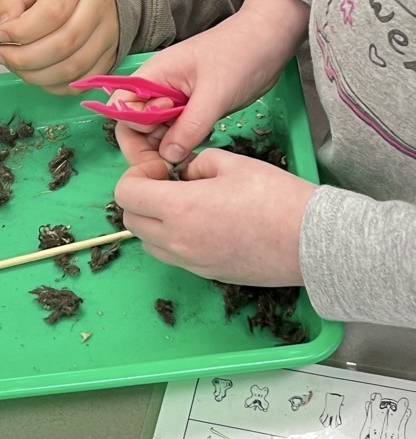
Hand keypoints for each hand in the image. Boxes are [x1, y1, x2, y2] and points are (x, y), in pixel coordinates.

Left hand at [0, 0, 118, 92]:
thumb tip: (6, 32)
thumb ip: (10, 2)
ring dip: (37, 76)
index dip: (21, 31)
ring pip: (72, 68)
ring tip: (17, 66)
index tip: (1, 35)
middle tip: (2, 56)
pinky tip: (39, 74)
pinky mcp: (109, 56)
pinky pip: (81, 82)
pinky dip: (55, 86)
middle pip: (62, 45)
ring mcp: (107, 34)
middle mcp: (97, 8)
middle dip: (24, 59)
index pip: (51, 13)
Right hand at [115, 0, 309, 165]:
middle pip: (135, 125)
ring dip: (167, 148)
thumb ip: (190, 126)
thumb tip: (168, 156)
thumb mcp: (215, 93)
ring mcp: (174, 99)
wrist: (268, 41)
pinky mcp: (191, 108)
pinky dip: (183, 143)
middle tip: (175, 164)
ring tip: (190, 157)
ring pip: (156, 132)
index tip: (158, 153)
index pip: (122, 110)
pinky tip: (198, 148)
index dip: (134, 134)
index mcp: (153, 76)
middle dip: (149, 148)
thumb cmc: (240, 55)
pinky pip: (176, 131)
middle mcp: (158, 88)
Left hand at [115, 148, 316, 285]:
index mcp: (179, 208)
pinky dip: (173, 239)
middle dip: (141, 198)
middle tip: (170, 183)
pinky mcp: (207, 275)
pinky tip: (203, 222)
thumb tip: (183, 173)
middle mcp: (178, 241)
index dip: (136, 176)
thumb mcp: (232, 163)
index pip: (125, 195)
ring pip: (149, 243)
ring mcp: (192, 263)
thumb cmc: (275, 197)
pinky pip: (173, 257)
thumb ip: (197, 164)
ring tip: (186, 204)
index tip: (162, 169)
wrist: (313, 242)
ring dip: (154, 221)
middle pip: (130, 221)